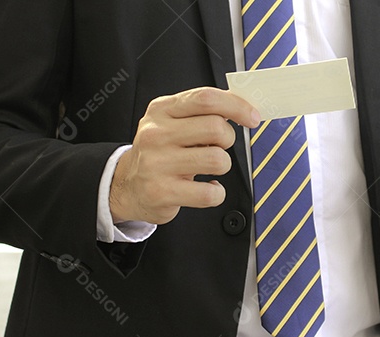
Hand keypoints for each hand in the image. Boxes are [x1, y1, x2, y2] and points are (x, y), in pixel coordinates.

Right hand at [110, 87, 260, 223]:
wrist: (127, 185)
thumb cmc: (160, 152)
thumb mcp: (172, 122)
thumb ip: (203, 111)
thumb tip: (244, 107)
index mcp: (162, 110)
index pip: (206, 99)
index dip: (236, 106)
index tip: (252, 117)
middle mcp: (156, 134)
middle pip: (216, 128)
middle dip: (227, 139)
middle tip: (218, 146)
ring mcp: (157, 164)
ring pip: (218, 160)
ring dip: (222, 165)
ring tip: (208, 167)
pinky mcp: (162, 192)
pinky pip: (210, 193)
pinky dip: (215, 193)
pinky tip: (203, 188)